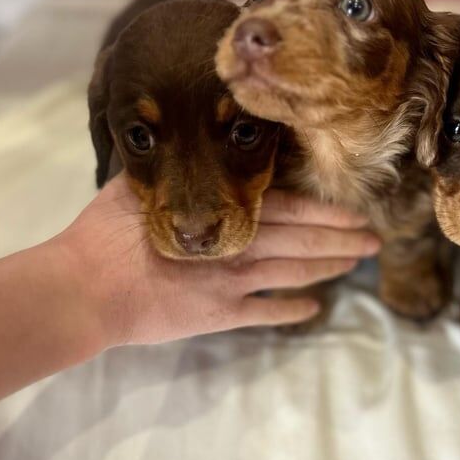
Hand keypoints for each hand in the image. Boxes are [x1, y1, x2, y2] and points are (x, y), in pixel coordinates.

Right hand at [58, 174, 380, 345]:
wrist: (85, 288)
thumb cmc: (106, 231)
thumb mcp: (141, 184)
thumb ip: (176, 169)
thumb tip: (193, 144)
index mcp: (222, 210)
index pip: (290, 209)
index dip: (327, 213)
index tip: (356, 213)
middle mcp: (238, 246)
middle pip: (303, 241)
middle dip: (342, 240)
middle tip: (374, 240)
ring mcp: (232, 283)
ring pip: (293, 274)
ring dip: (328, 268)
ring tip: (356, 264)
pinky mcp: (219, 315)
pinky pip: (265, 314)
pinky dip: (292, 311)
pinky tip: (314, 310)